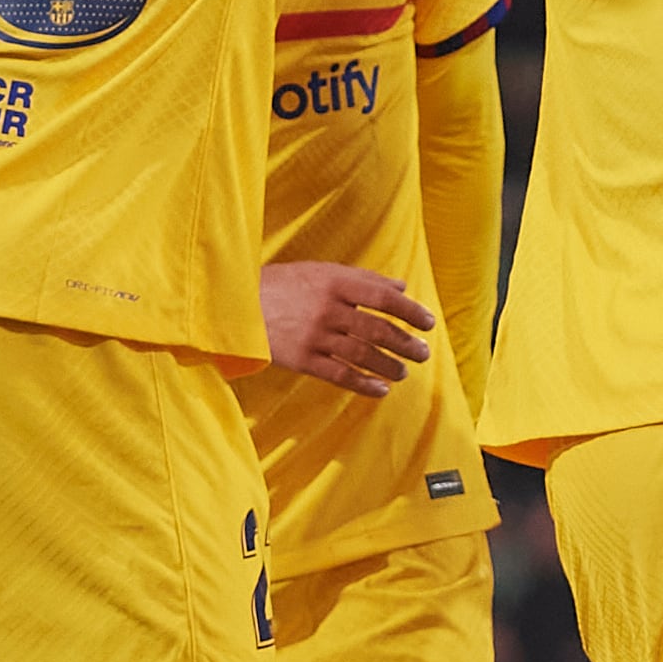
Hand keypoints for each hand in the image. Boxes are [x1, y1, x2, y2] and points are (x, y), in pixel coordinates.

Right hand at [258, 261, 434, 396]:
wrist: (234, 306)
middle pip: (377, 329)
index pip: (383, 297)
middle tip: (423, 353)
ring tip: (404, 372)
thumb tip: (401, 287)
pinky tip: (381, 390)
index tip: (428, 323)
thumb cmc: (281, 285)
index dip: (410, 311)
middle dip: (405, 343)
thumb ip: (362, 278)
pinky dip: (364, 384)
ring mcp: (314, 336)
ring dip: (389, 366)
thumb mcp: (319, 271)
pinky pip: (340, 375)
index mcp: (334, 282)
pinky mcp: (302, 360)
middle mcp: (327, 309)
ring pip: (362, 354)